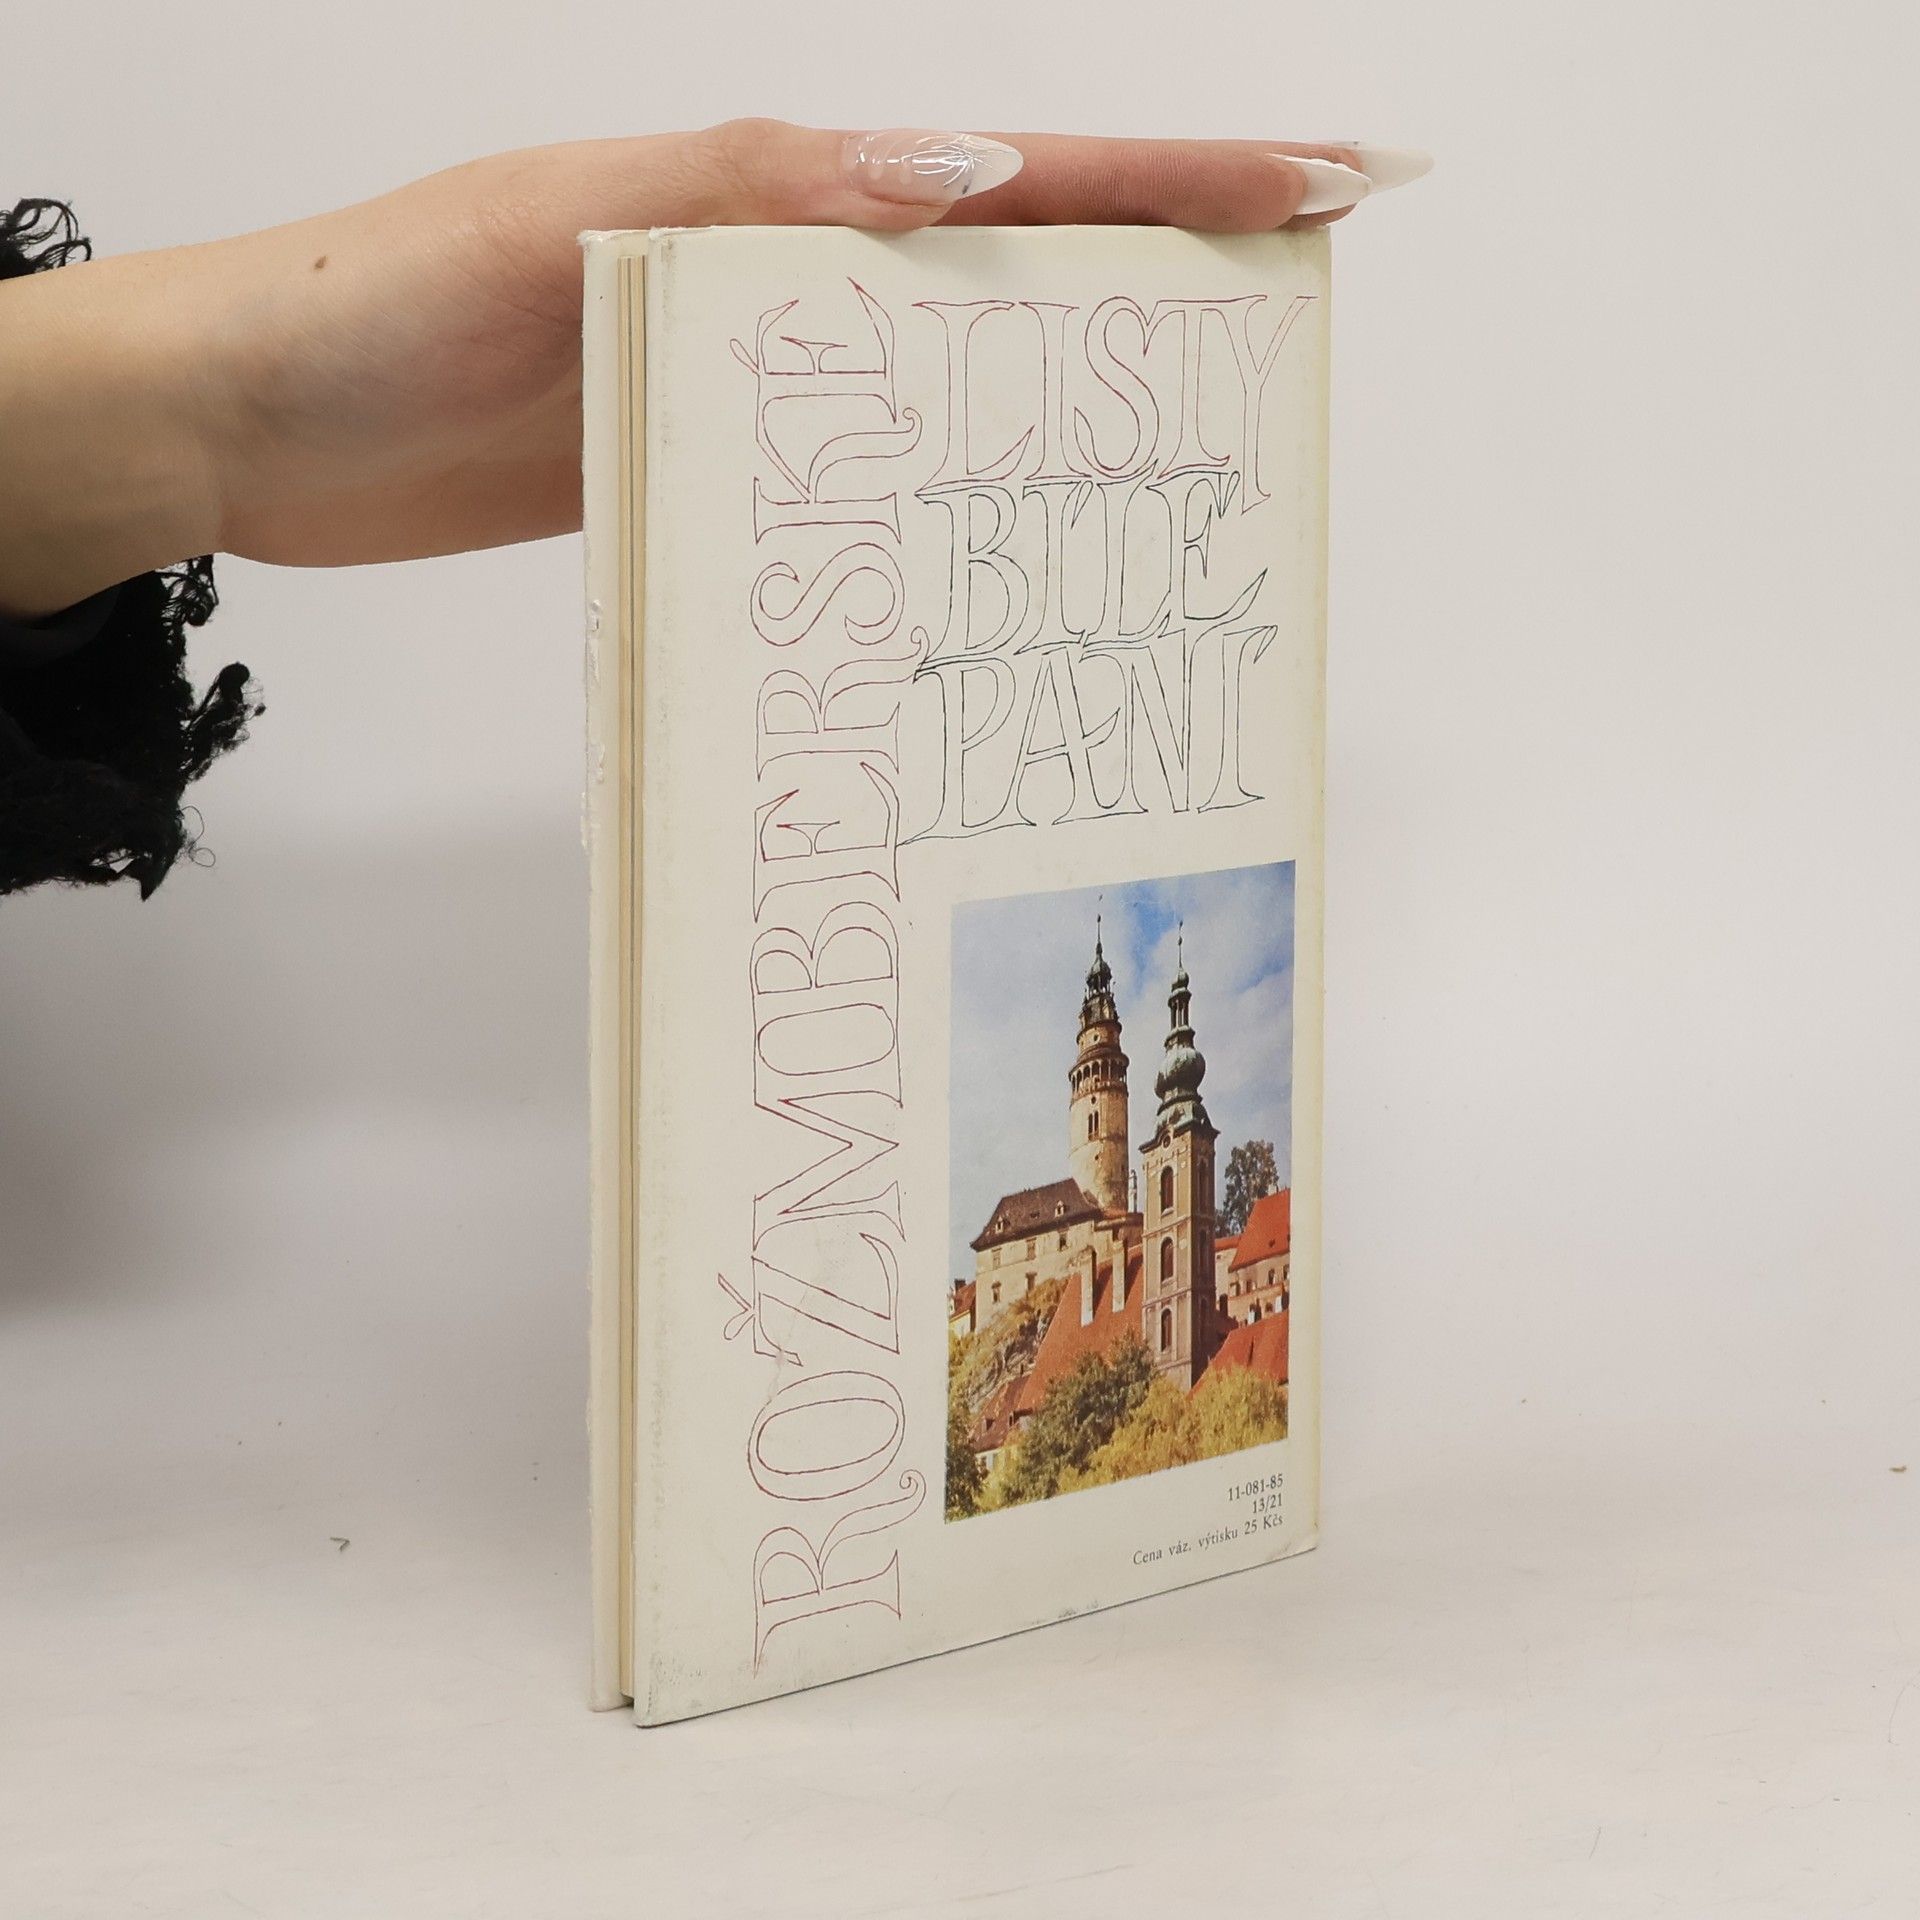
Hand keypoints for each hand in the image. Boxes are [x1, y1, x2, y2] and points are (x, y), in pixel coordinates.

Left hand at [0, 125, 1423, 617]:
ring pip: (952, 373)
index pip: (1017, 170)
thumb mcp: (572, 219)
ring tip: (1187, 433)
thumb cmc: (381, 304)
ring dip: (1069, 391)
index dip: (1178, 173)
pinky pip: (858, 472)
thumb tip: (955, 169)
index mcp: (774, 191)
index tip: (1316, 180)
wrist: (259, 421)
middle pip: (1018, 264)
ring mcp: (753, 379)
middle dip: (1169, 268)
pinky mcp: (708, 465)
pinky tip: (987, 537)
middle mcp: (783, 277)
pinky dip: (937, 492)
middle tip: (1296, 303)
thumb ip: (757, 194)